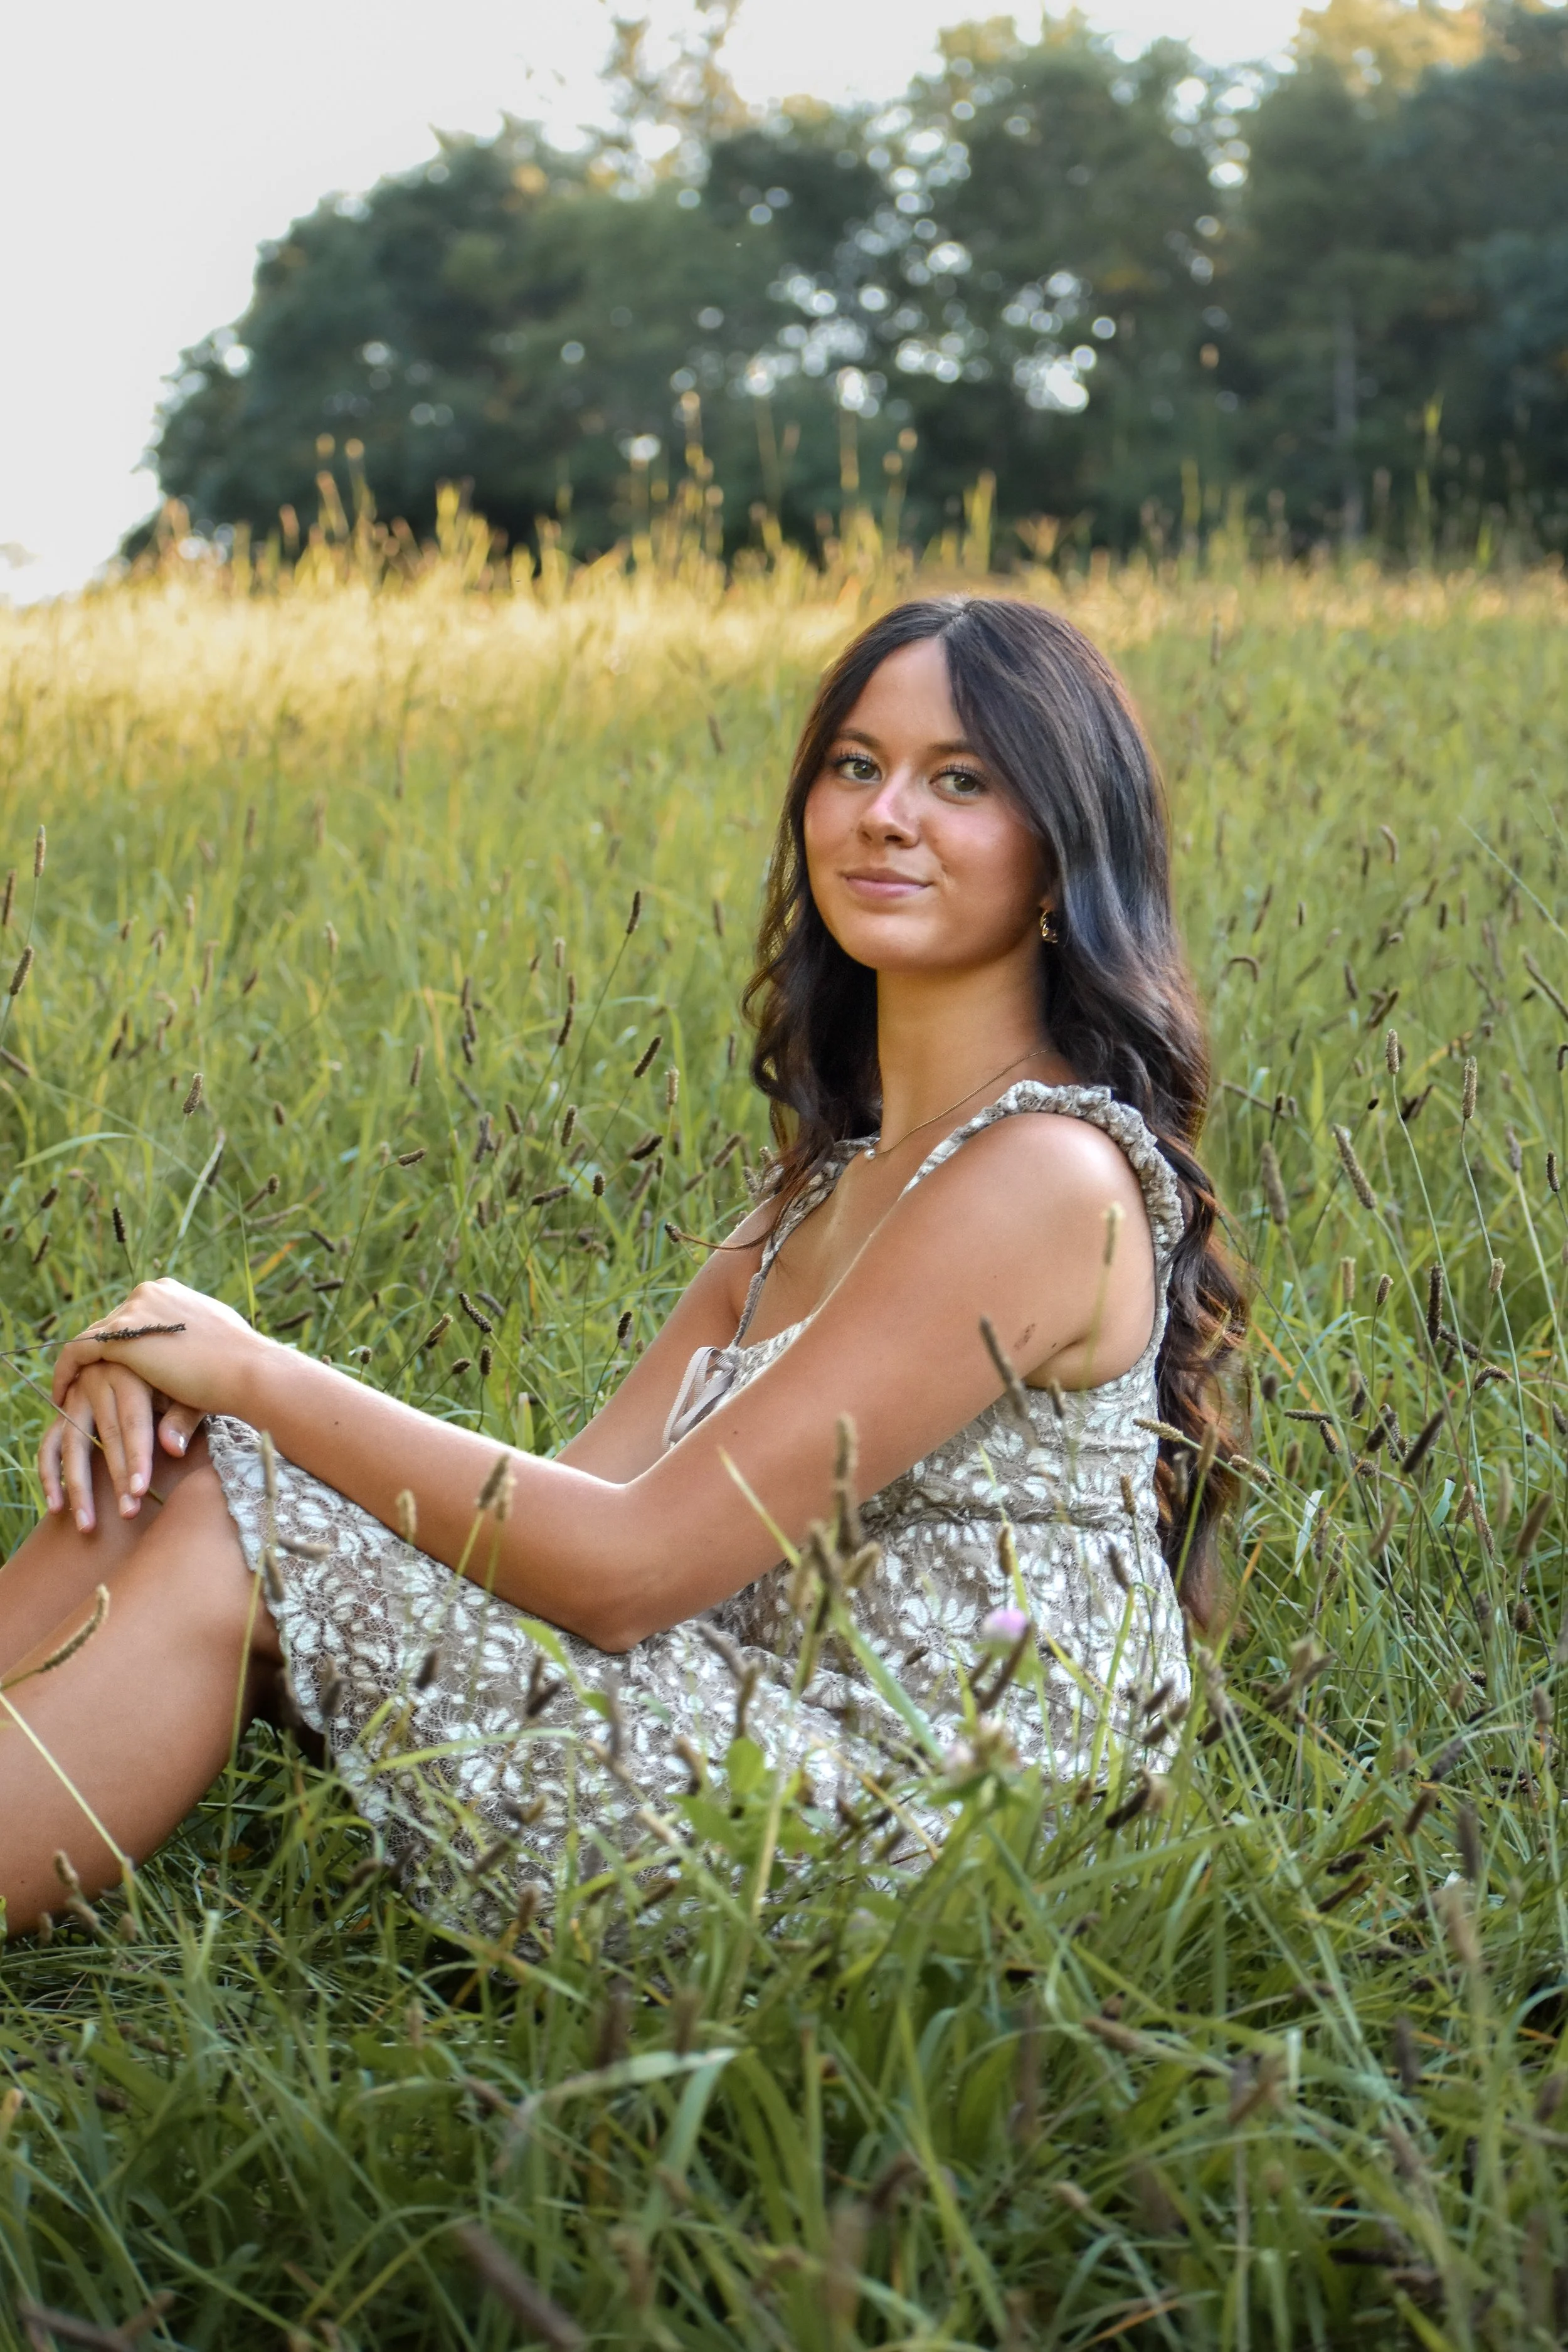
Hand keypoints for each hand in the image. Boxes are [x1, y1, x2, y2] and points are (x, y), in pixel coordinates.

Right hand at [40, 1364, 205, 1529]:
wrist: (152, 1354)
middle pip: (105, 1436)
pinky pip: (49, 1445)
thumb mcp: (189, 1390)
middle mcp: (98, 1380)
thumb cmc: (179, 1378)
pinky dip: (50, 1476)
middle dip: (115, 1479)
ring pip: (73, 1444)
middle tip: (128, 1513)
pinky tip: (56, 1507)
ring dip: (79, 1487)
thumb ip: (183, 1418)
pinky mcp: (64, 1410)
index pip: (133, 1421)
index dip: (136, 1457)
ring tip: (87, 1525)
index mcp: (130, 1372)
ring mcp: (76, 1395)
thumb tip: (173, 1450)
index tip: (140, 1492)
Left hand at [51, 1277, 265, 1424]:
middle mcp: (149, 1292)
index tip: (114, 1368)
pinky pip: (76, 1353)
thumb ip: (188, 1345)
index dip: (121, 1344)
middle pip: (110, 1325)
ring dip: (80, 1365)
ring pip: (92, 1338)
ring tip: (70, 1391)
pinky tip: (61, 1396)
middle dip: (99, 1354)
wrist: (248, 1372)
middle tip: (87, 1384)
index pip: (132, 1316)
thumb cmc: (238, 1366)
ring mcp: (134, 1310)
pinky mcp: (120, 1336)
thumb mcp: (208, 1345)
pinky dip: (64, 1372)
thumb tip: (187, 1358)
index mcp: (170, 1292)